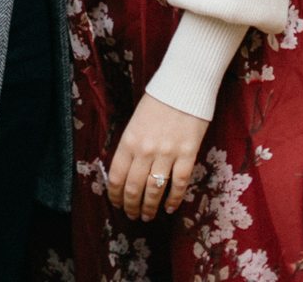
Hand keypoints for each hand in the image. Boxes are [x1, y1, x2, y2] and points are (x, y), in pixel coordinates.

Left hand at [108, 92, 208, 220]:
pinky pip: (178, 185)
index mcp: (129, 140)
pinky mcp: (186, 155)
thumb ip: (131, 146)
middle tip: (132, 215)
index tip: (117, 203)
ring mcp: (167, 154)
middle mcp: (145, 150)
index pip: (117, 176)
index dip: (115, 195)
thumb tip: (127, 170)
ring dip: (150, 208)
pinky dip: (173, 200)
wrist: (183, 85)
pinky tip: (169, 208)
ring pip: (154, 191)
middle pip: (134, 188)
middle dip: (131, 206)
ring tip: (148, 216)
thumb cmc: (158, 101)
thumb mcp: (135, 121)